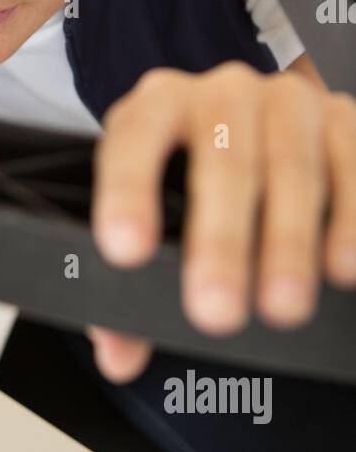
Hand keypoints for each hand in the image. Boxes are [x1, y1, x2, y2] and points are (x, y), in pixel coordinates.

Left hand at [88, 63, 355, 381]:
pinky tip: (342, 269)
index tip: (126, 252)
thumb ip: (124, 295)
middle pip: (222, 162)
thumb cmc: (189, 184)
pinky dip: (350, 219)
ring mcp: (288, 102)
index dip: (128, 193)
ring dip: (288, 242)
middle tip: (215, 310)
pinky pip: (352, 166)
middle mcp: (222, 94)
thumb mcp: (150, 224)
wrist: (261, 134)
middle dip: (221, 241)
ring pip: (291, 167)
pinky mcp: (345, 120)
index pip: (134, 140)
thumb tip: (119, 357)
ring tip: (283, 306)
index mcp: (156, 107)